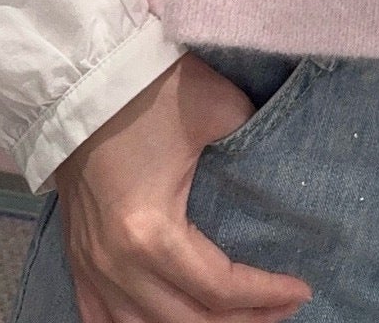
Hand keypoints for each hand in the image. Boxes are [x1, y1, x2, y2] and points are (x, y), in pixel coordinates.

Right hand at [51, 52, 312, 322]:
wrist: (84, 79)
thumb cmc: (151, 91)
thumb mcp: (220, 110)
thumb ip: (256, 142)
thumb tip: (286, 167)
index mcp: (150, 232)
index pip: (219, 288)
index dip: (266, 295)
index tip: (302, 289)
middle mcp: (115, 263)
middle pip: (187, 322)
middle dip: (243, 320)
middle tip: (282, 307)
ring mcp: (90, 265)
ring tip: (239, 316)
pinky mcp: (77, 258)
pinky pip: (102, 319)